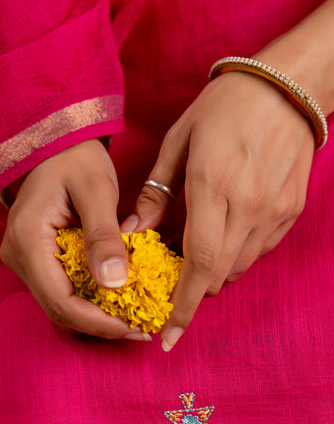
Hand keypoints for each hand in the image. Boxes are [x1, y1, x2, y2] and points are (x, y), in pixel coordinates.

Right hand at [0, 138, 150, 341]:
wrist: (57, 145)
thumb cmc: (76, 158)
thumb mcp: (96, 190)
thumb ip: (104, 236)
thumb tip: (115, 283)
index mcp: (28, 238)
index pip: (59, 300)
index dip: (97, 322)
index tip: (134, 328)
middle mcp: (18, 255)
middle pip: (58, 308)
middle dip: (100, 324)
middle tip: (141, 328)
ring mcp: (24, 259)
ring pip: (60, 303)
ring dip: (97, 315)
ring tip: (135, 317)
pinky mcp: (36, 259)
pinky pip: (62, 289)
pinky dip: (91, 299)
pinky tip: (119, 298)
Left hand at [121, 71, 314, 350]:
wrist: (284, 89)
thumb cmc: (222, 108)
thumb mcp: (178, 143)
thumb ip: (155, 194)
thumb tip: (132, 234)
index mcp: (214, 185)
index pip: (198, 262)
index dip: (183, 305)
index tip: (168, 335)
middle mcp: (249, 205)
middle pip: (220, 273)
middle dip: (195, 294)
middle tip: (174, 292)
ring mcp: (275, 210)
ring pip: (241, 266)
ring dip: (215, 273)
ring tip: (195, 258)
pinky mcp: (291, 210)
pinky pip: (261, 250)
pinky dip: (237, 256)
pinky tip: (223, 239)